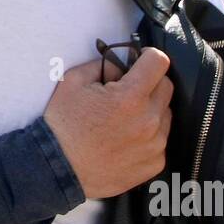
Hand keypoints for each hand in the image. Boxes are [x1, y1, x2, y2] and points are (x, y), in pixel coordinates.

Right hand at [44, 50, 172, 199]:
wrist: (57, 167)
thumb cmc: (63, 126)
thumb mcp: (73, 81)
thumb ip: (104, 64)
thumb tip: (123, 63)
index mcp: (130, 97)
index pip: (159, 62)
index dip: (149, 56)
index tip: (143, 60)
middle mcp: (148, 121)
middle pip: (166, 87)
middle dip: (150, 83)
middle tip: (128, 92)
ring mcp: (154, 145)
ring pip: (165, 114)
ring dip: (150, 111)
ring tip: (123, 120)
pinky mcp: (154, 164)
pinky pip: (161, 140)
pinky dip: (148, 136)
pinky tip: (125, 139)